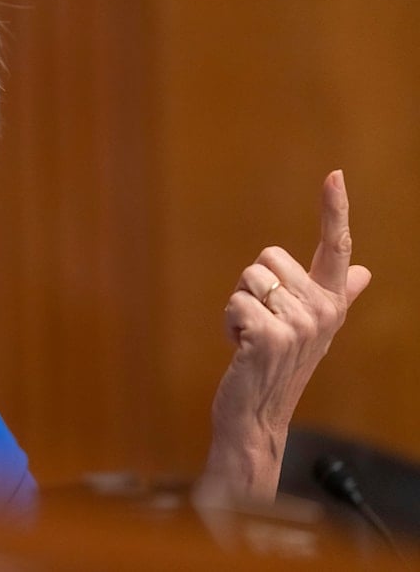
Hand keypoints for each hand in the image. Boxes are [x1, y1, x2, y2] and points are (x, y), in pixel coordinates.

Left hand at [199, 170, 371, 502]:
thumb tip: (361, 270)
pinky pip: (236, 303)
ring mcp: (299, 325)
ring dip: (240, 307)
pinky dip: (229, 324)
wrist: (257, 416)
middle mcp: (323, 311)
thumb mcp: (312, 331)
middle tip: (261, 327)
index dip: (334, 209)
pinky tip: (241, 350)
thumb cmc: (278, 369)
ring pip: (249, 279)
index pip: (336, 247)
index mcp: (332, 303)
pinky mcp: (270, 337)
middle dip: (253, 288)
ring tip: (252, 340)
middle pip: (268, 258)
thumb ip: (337, 296)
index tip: (334, 175)